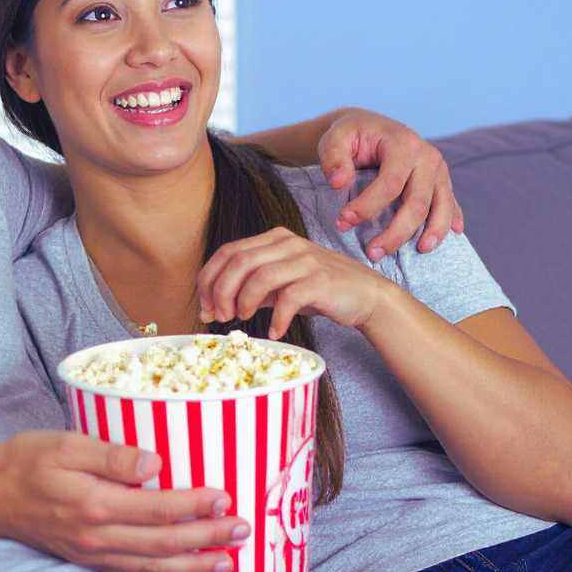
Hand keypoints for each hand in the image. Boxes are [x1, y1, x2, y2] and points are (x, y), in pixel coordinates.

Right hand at [0, 431, 249, 571]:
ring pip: (154, 567)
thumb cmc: (26, 461)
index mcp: (97, 504)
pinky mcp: (89, 558)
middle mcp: (99, 535)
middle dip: (207, 538)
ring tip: (227, 562)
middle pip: (164, 543)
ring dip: (193, 566)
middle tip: (242, 529)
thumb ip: (111, 455)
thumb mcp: (65, 444)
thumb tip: (155, 461)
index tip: (225, 497)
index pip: (158, 508)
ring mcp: (95, 552)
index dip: (195, 505)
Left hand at [197, 227, 394, 335]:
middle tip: (221, 316)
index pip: (228, 252)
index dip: (209, 279)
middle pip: (238, 261)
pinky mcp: (320, 280)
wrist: (366, 295)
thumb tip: (212, 308)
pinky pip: (288, 298)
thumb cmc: (319, 290)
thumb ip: (248, 290)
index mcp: (273, 239)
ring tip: (244, 321)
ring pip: (259, 277)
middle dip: (221, 291)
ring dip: (244, 302)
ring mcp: (304, 260)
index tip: (205, 306)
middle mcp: (287, 244)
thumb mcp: (279, 285)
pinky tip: (274, 332)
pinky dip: (276, 318)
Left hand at [316, 108, 462, 260]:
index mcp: (403, 144)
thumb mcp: (335, 138)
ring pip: (441, 207)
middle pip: (417, 203)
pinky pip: (451, 204)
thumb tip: (339, 183)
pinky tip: (452, 235)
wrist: (371, 127)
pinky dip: (450, 221)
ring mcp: (439, 171)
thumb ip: (333, 158)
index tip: (343, 223)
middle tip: (372, 254)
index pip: (389, 183)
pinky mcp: (442, 182)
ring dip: (432, 233)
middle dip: (396, 232)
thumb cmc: (352, 135)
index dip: (368, 207)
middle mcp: (427, 158)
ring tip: (419, 251)